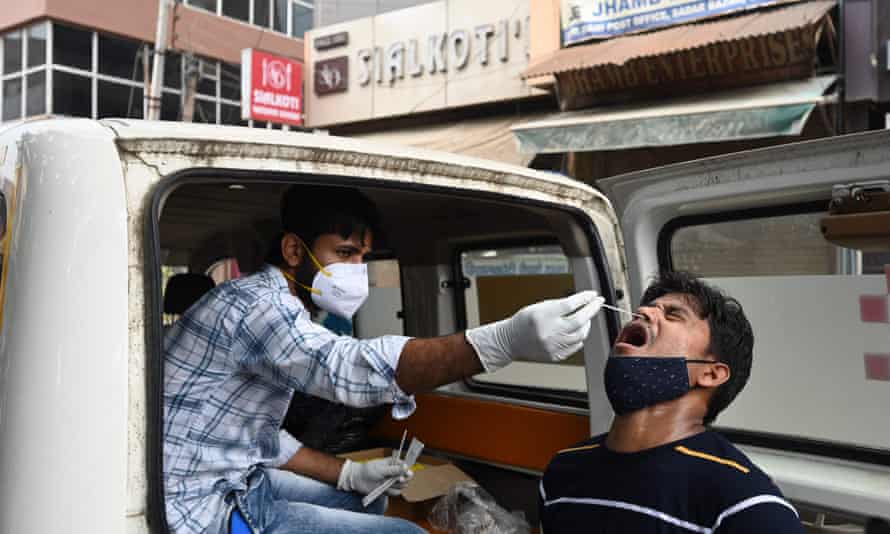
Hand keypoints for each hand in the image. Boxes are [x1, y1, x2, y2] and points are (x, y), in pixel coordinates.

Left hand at [336, 458, 413, 495]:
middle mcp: (394, 472)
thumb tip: (407, 467)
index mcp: (393, 464)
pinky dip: (391, 492)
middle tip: (397, 480)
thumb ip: (395, 470)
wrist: (358, 480)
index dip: (407, 470)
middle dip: (402, 479)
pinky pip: (396, 493)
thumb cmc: (368, 470)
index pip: (405, 466)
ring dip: (396, 486)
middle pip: (406, 477)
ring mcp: (391, 481)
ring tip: (387, 483)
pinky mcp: (388, 489)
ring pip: (402, 486)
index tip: (407, 474)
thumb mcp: (382, 469)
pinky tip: (384, 489)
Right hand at [465, 290, 603, 372]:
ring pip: (580, 334)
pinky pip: (575, 346)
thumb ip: (560, 306)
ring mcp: (552, 345)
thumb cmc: (524, 322)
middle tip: (598, 303)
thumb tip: (582, 303)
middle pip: (579, 320)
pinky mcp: (555, 355)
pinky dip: (579, 337)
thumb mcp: (539, 307)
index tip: (592, 295)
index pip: (569, 305)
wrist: (511, 341)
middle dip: (592, 310)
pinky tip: (577, 331)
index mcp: (542, 315)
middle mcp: (548, 331)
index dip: (584, 299)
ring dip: (587, 324)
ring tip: (585, 318)